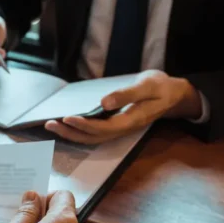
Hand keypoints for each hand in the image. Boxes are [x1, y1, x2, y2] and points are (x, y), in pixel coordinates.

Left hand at [45, 70, 203, 143]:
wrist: (174, 94)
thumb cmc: (162, 87)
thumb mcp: (148, 85)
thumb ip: (127, 94)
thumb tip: (105, 102)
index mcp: (131, 120)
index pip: (104, 128)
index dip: (84, 125)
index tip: (67, 117)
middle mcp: (123, 128)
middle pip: (93, 137)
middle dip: (70, 132)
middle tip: (49, 124)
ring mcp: (119, 129)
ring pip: (92, 137)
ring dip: (71, 133)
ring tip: (52, 125)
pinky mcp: (116, 125)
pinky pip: (94, 133)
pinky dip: (78, 131)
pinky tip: (66, 124)